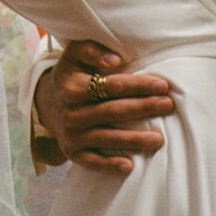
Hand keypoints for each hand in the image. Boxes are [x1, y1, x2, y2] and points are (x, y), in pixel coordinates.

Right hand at [35, 40, 173, 173]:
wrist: (47, 104)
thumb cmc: (71, 75)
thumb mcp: (74, 55)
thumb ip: (91, 50)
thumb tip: (116, 60)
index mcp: (72, 87)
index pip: (111, 86)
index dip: (138, 85)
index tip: (162, 85)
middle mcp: (71, 113)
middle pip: (113, 111)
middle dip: (143, 108)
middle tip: (168, 105)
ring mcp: (72, 135)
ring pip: (107, 138)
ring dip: (134, 140)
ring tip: (159, 139)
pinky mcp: (73, 153)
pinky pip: (92, 161)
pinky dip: (110, 164)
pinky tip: (130, 165)